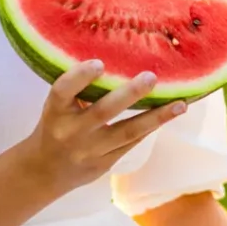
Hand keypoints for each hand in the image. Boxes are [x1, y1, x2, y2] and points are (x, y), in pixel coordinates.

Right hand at [21, 59, 185, 195]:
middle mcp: (71, 132)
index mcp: (55, 112)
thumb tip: (117, 55)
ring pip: (127, 132)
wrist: (46, 171)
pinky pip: (132, 143)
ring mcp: (90, 150)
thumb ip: (78, 89)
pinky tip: (171, 114)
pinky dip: (151, 127)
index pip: (63, 91)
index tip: (99, 62)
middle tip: (152, 77)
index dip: (80, 76)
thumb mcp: (57, 107)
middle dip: (129, 94)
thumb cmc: (56, 125)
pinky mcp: (106, 163)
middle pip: (102, 112)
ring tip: (180, 105)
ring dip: (156, 117)